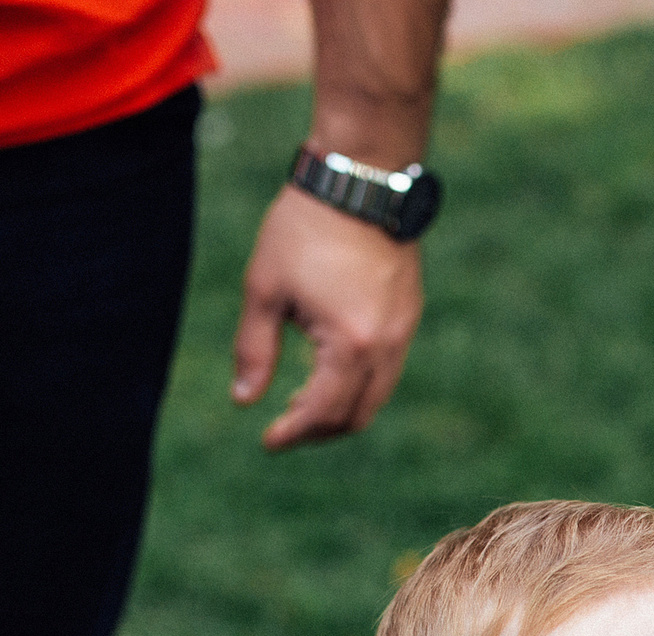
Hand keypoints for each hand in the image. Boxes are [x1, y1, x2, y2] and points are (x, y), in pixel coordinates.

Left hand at [231, 187, 423, 448]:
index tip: (267, 440)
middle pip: (356, 416)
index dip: (292, 433)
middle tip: (284, 427)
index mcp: (349, 345)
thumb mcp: (264, 288)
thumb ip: (254, 350)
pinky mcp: (408, 315)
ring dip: (341, 408)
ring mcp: (403, 331)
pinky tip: (329, 367)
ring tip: (302, 399)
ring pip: (377, 396)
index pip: (322, 413)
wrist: (361, 177)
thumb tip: (244, 400)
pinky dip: (359, 383)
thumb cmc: (305, 227)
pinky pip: (388, 369)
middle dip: (318, 430)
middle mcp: (385, 347)